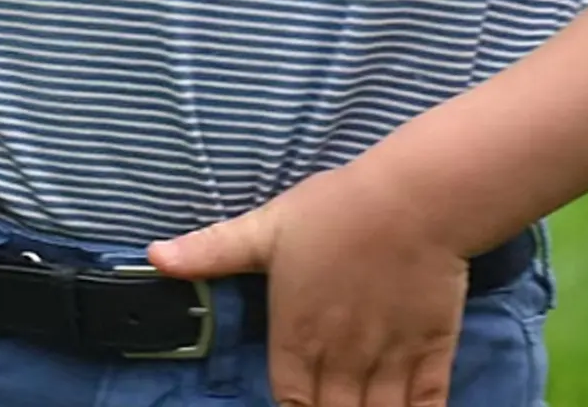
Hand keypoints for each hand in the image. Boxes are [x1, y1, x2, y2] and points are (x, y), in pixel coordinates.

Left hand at [149, 166, 468, 406]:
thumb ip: (213, 251)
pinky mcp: (433, 352)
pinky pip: (426, 406)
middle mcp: (341, 359)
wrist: (414, 201)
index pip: (289, 401)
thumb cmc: (336, 211)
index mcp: (297, 336)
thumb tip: (154, 256)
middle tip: (328, 406)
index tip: (298, 405)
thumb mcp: (266, 228)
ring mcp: (389, 360)